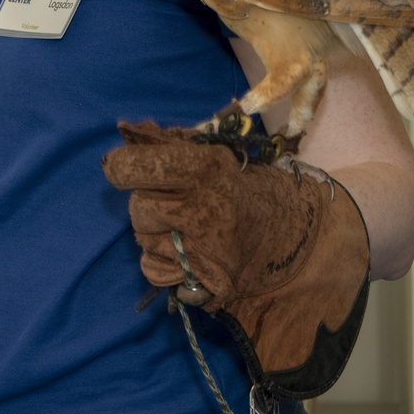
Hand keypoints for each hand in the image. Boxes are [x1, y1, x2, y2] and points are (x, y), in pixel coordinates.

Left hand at [103, 121, 369, 388]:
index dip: (121, 167)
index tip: (119, 168)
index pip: (137, 167)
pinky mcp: (204, 281)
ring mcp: (204, 249)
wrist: (293, 235)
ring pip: (143, 241)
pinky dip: (163, 263)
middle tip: (172, 202)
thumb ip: (171, 144)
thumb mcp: (215, 155)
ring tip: (187, 228)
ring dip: (155, 234)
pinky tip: (188, 253)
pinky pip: (154, 270)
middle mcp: (202, 207)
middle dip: (148, 204)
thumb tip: (127, 132)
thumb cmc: (245, 187)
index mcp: (205, 167)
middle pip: (137, 208)